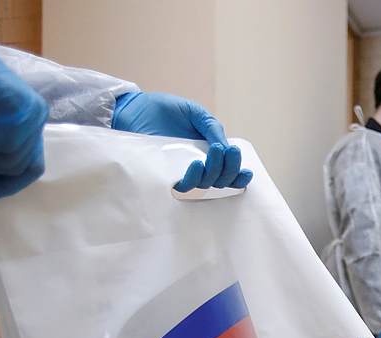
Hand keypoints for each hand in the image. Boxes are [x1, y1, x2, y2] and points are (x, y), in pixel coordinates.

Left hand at [112, 92, 252, 191]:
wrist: (134, 109)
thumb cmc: (163, 109)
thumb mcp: (194, 112)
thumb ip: (212, 127)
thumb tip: (226, 147)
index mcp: (208, 151)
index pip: (229, 171)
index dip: (240, 176)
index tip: (246, 172)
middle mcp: (199, 164)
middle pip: (222, 179)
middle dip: (230, 169)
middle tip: (227, 151)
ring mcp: (183, 170)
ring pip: (207, 184)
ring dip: (215, 171)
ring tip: (214, 152)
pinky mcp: (167, 174)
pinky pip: (185, 185)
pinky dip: (195, 177)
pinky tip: (196, 164)